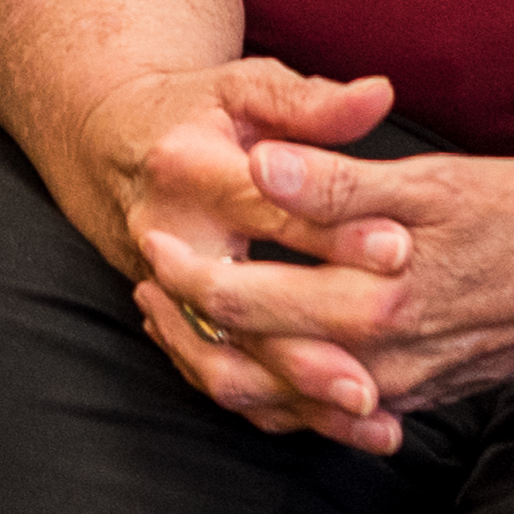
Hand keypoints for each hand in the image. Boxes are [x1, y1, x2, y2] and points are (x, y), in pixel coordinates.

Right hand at [67, 60, 406, 442]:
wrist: (113, 145)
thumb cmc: (197, 111)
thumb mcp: (248, 88)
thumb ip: (313, 102)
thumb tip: (380, 93)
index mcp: (187, 169)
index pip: (268, 208)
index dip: (334, 229)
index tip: (399, 247)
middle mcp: (166, 238)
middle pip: (241, 301)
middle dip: (313, 331)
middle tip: (388, 346)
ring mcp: (165, 293)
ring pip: (228, 359)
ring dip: (298, 391)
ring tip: (372, 407)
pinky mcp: (179, 325)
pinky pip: (227, 381)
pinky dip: (282, 409)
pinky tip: (346, 425)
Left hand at [137, 140, 513, 451]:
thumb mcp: (435, 183)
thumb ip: (339, 181)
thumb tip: (259, 165)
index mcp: (376, 299)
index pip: (244, 297)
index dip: (185, 261)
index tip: (149, 223)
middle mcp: (379, 358)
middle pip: (247, 354)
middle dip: (185, 313)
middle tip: (142, 262)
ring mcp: (398, 386)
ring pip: (281, 397)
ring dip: (221, 358)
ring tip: (172, 312)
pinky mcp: (418, 395)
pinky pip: (326, 411)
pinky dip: (278, 390)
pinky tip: (250, 359)